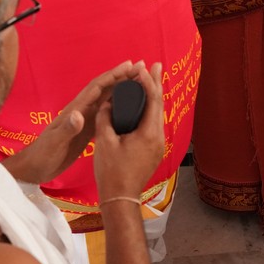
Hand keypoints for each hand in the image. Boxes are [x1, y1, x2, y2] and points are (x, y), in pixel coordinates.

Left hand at [1, 61, 136, 184]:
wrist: (34, 168)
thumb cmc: (43, 155)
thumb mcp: (55, 143)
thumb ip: (67, 129)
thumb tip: (79, 114)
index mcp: (76, 110)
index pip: (98, 87)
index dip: (114, 75)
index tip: (130, 66)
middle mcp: (81, 111)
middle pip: (105, 89)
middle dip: (122, 77)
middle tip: (141, 67)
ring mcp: (84, 120)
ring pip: (107, 99)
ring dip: (122, 89)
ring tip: (139, 83)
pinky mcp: (86, 131)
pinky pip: (105, 114)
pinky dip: (118, 107)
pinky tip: (127, 108)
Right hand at [93, 62, 164, 198]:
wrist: (121, 198)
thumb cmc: (111, 171)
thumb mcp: (104, 142)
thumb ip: (106, 118)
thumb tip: (108, 102)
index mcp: (148, 133)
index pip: (152, 100)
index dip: (147, 82)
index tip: (140, 68)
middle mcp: (158, 137)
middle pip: (159, 104)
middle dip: (156, 84)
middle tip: (155, 65)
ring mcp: (158, 144)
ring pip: (158, 114)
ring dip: (154, 96)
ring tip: (152, 79)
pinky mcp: (154, 150)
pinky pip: (154, 123)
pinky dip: (151, 110)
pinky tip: (146, 105)